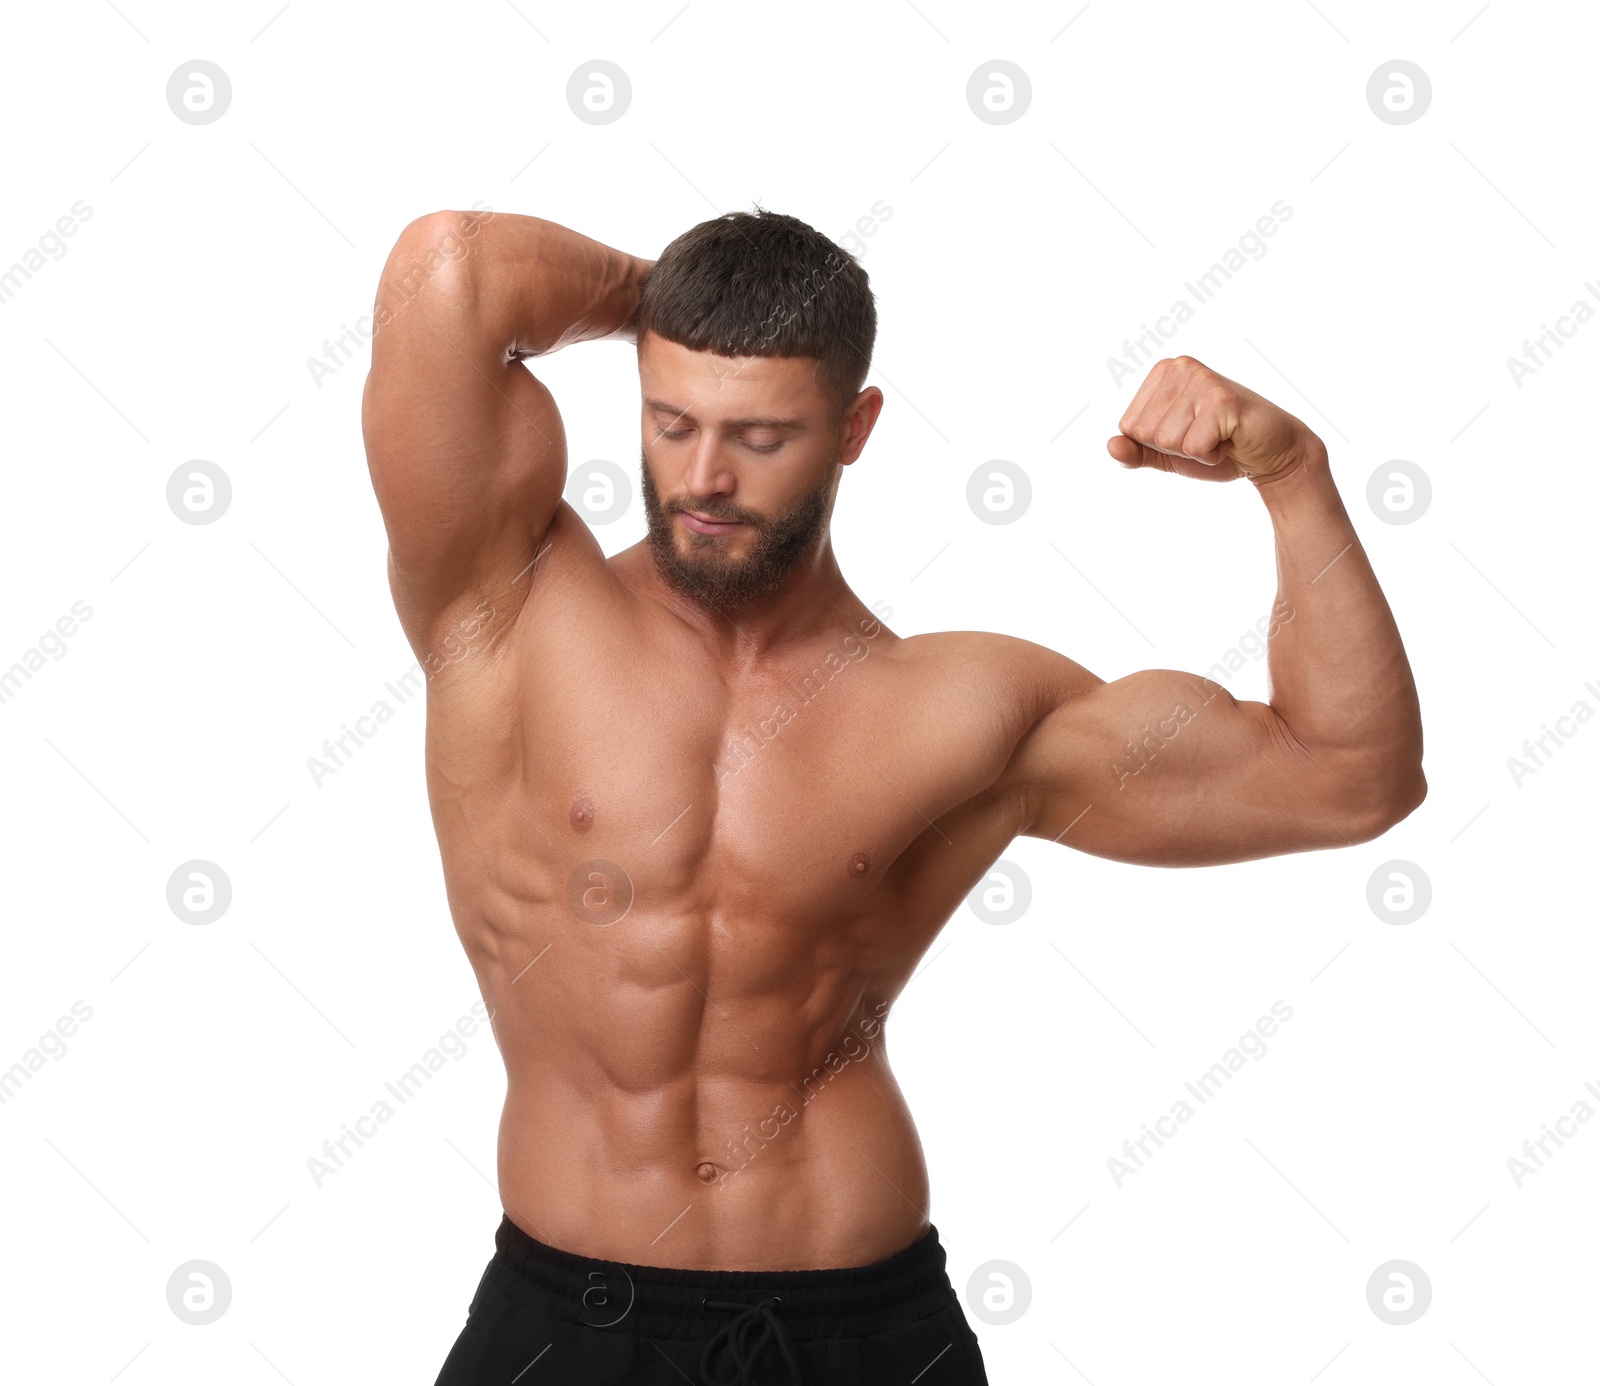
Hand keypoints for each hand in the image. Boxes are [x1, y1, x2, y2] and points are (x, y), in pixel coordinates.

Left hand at [1107, 356, 1322, 483]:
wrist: (1271, 454)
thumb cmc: (1219, 448)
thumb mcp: (1167, 454)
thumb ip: (1136, 452)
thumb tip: (1111, 446)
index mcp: (1163, 373)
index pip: (1128, 426)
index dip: (1157, 443)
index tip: (1189, 433)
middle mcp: (1181, 367)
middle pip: (1145, 432)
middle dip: (1175, 447)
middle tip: (1207, 435)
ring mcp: (1202, 380)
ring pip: (1167, 440)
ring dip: (1195, 451)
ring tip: (1219, 436)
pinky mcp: (1222, 400)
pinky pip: (1192, 447)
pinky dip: (1211, 456)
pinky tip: (1230, 440)